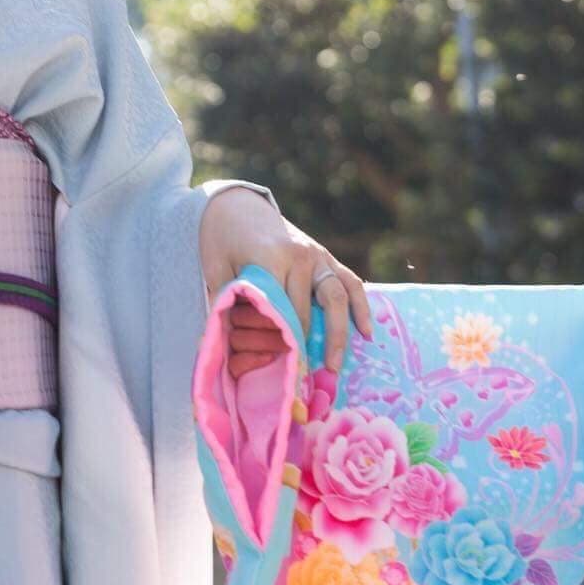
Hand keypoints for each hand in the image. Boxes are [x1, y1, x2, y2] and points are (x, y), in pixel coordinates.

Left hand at [198, 187, 371, 374]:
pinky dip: (361, 307)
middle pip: (308, 310)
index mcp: (271, 258)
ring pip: (337, 298)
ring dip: (339, 333)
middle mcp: (300, 256)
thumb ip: (226, 303)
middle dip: (307, 346)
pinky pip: (351, 283)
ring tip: (336, 364)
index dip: (282, 341)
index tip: (282, 370)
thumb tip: (225, 344)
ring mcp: (318, 255)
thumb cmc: (222, 242)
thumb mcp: (217, 270)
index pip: (281, 310)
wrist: (236, 206)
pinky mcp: (327, 257)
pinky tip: (367, 332)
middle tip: (305, 378)